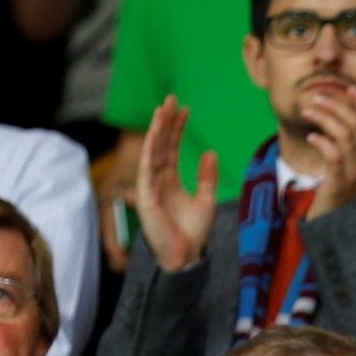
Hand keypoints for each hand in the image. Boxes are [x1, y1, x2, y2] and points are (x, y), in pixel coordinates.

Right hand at [134, 96, 217, 272]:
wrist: (186, 256)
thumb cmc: (194, 233)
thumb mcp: (207, 200)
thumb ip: (207, 177)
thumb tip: (209, 152)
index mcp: (171, 180)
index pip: (172, 148)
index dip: (177, 128)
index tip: (185, 109)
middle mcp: (158, 179)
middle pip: (161, 144)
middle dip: (165, 121)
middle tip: (172, 99)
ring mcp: (150, 186)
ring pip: (153, 151)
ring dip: (157, 129)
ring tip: (164, 108)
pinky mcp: (146, 194)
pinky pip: (148, 166)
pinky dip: (152, 148)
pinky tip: (157, 132)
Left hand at [305, 82, 355, 218]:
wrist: (336, 224)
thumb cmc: (337, 192)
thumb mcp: (348, 166)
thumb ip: (348, 145)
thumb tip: (339, 119)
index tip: (348, 88)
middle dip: (336, 105)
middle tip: (317, 97)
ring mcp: (355, 172)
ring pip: (345, 135)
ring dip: (324, 118)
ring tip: (308, 111)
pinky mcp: (339, 182)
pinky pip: (334, 155)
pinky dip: (322, 141)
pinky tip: (311, 137)